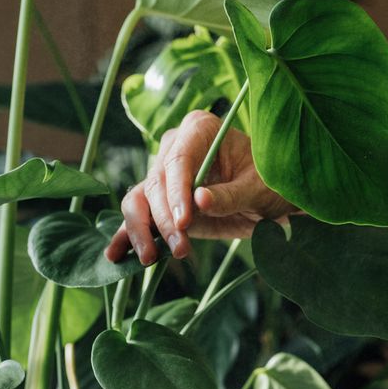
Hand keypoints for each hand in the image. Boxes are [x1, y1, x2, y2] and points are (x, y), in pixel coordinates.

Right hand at [105, 110, 291, 264]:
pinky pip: (138, 216)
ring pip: (139, 200)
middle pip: (156, 184)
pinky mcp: (161, 202)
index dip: (176, 192)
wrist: (272, 199)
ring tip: (152, 258)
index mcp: (201, 130)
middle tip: (181, 248)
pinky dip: (126, 235)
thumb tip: (199, 200)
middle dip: (164, 220)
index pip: (178, 160)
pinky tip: (115, 256)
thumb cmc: (270, 184)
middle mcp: (176, 147)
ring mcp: (165, 175)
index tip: (183, 222)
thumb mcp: (258, 190)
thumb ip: (230, 195)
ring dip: (142, 231)